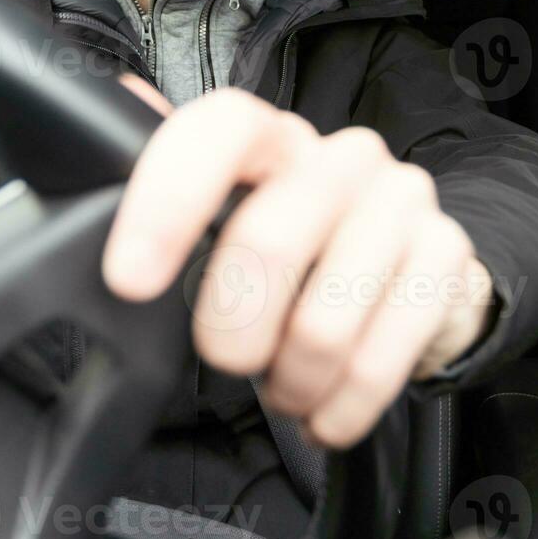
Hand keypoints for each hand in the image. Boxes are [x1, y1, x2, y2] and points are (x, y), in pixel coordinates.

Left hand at [104, 79, 494, 447]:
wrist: (409, 269)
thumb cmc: (299, 246)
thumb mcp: (226, 216)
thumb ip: (169, 190)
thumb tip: (91, 141)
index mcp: (272, 137)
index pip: (222, 130)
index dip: (170, 200)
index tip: (132, 278)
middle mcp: (343, 157)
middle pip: (270, 240)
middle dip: (232, 331)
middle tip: (229, 359)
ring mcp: (403, 202)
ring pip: (324, 322)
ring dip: (290, 380)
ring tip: (285, 380)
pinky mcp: (446, 256)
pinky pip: (379, 362)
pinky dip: (337, 408)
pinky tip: (324, 406)